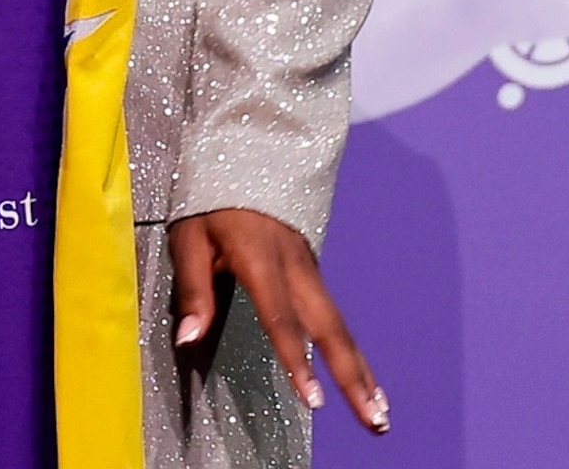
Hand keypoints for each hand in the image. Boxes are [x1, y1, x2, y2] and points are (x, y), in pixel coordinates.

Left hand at [168, 207, 387, 435]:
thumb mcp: (189, 236)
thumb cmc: (211, 198)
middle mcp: (295, 267)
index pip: (282, 319)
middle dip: (353, 376)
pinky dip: (352, 350)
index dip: (297, 360)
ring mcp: (310, 266)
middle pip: (330, 328)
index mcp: (262, 260)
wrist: (248, 149)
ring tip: (379, 412)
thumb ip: (192, 288)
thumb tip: (188, 338)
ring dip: (361, 370)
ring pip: (340, 324)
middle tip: (375, 419)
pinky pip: (335, 314)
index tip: (313, 399)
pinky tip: (361, 376)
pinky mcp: (312, 268)